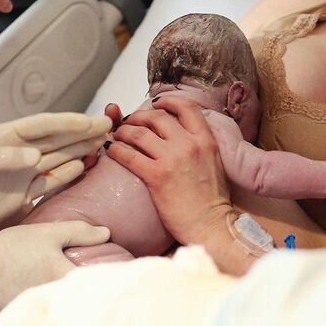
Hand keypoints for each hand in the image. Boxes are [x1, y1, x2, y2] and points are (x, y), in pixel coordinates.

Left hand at [0, 112, 111, 239]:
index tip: (91, 119)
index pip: (43, 126)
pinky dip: (68, 174)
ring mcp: (20, 175)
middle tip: (110, 123)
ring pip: (58, 157)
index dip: (68, 122)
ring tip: (104, 140)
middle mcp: (17, 153)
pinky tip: (84, 166)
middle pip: (57, 138)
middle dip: (83, 131)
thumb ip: (3, 158)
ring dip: (80, 149)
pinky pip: (51, 183)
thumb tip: (35, 158)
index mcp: (4, 138)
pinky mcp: (21, 196)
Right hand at [0, 221, 110, 315]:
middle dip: (102, 295)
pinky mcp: (30, 320)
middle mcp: (57, 301)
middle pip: (89, 300)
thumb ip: (79, 232)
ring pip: (73, 311)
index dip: (116, 278)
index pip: (101, 281)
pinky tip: (67, 307)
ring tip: (96, 299)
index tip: (130, 276)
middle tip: (117, 289)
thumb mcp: (46, 233)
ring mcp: (44, 314)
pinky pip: (54, 316)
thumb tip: (108, 234)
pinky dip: (61, 312)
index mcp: (65, 279)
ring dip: (83, 306)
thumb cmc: (10, 249)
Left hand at [105, 97, 233, 245]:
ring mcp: (172, 159)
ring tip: (118, 135)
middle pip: (157, 117)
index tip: (156, 103)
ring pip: (139, 133)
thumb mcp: (214, 163)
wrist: (211, 225)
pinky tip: (111, 151)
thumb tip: (182, 136)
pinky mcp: (156, 176)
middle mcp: (189, 144)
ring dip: (124, 131)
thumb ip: (199, 145)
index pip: (186, 107)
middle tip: (130, 122)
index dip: (167, 100)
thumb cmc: (212, 201)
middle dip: (139, 116)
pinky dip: (116, 150)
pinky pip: (129, 155)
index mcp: (205, 140)